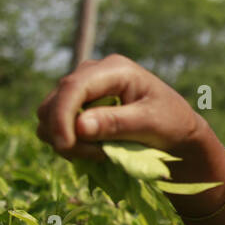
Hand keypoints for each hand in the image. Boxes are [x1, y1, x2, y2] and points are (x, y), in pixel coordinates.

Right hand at [34, 53, 208, 162]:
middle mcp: (92, 74)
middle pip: (54, 102)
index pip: (73, 87)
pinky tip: (94, 151)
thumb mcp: (150, 123)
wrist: (176, 131)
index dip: (62, 116)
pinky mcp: (76, 107)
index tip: (66, 145)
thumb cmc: (171, 123)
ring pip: (48, 116)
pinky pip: (54, 127)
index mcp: (114, 69)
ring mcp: (82, 90)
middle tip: (98, 155)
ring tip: (100, 154)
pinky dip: (68, 144)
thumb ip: (117, 123)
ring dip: (66, 141)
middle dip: (65, 134)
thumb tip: (79, 126)